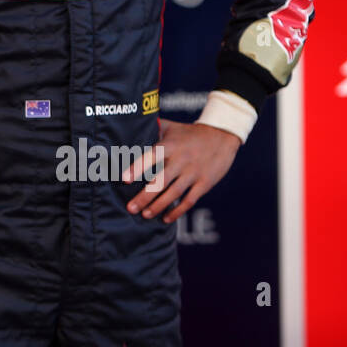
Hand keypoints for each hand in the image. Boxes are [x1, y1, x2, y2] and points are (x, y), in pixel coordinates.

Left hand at [122, 119, 239, 222]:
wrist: (222, 136)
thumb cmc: (189, 133)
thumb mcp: (171, 127)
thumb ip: (152, 130)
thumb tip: (128, 131)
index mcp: (170, 145)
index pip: (152, 156)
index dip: (138, 167)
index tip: (125, 179)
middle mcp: (182, 159)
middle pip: (161, 180)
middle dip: (145, 196)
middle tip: (130, 208)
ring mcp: (194, 172)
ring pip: (174, 193)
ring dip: (158, 206)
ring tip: (144, 215)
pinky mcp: (205, 183)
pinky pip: (190, 200)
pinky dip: (178, 211)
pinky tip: (166, 219)